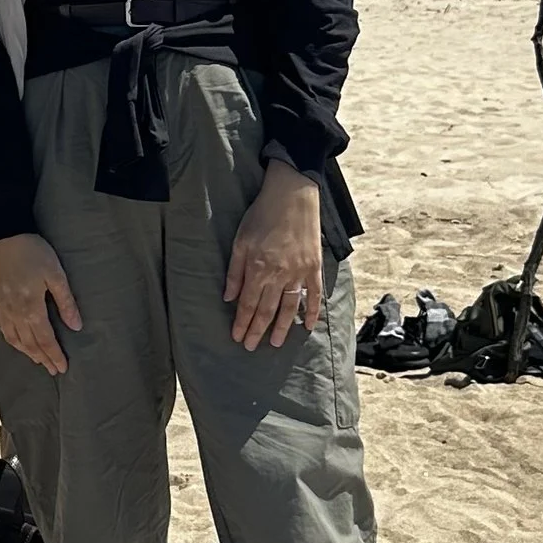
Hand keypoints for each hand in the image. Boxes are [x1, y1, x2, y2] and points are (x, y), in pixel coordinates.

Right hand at [0, 233, 80, 375]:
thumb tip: (76, 326)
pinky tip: (18, 343)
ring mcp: (1, 309)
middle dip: (43, 358)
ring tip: (39, 361)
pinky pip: (2, 330)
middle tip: (54, 370)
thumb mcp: (55, 273)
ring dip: (28, 353)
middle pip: (30, 343)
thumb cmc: (32, 252)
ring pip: (14, 339)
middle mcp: (14, 313)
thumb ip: (65, 302)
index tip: (63, 367)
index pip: (45, 339)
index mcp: (31, 308)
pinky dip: (12, 341)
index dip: (54, 354)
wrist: (1, 236)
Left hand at [224, 160, 324, 349]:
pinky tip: (307, 326)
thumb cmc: (262, 215)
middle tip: (251, 347)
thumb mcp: (240, 240)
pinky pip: (314, 295)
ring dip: (281, 327)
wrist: (292, 195)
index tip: (237, 337)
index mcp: (258, 268)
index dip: (242, 323)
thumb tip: (229, 298)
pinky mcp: (314, 267)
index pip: (248, 304)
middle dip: (257, 330)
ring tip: (275, 343)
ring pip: (289, 307)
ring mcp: (299, 272)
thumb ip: (235, 272)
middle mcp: (279, 274)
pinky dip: (312, 312)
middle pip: (266, 310)